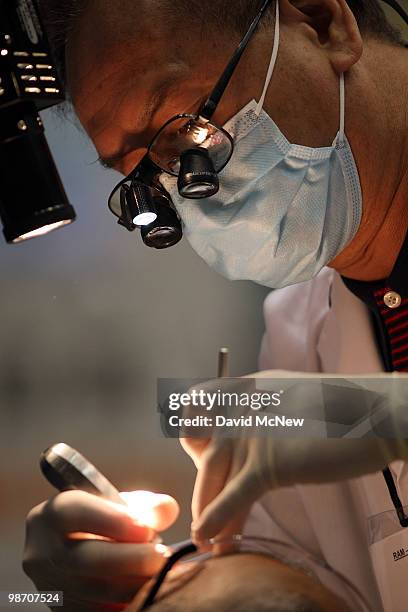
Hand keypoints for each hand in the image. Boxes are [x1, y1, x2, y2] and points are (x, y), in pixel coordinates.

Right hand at [23, 490, 178, 610]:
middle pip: (87, 559)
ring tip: (161, 573)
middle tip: (162, 557)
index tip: (146, 528)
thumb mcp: (118, 505)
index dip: (113, 520)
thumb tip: (166, 509)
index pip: (76, 512)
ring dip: (135, 584)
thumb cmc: (103, 522)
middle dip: (132, 559)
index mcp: (51, 515)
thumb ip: (143, 505)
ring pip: (97, 592)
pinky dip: (127, 603)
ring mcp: (50, 587)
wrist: (76, 554)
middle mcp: (43, 552)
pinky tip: (148, 592)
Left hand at [182, 372, 406, 543]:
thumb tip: (251, 443)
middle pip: (201, 448)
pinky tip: (210, 537)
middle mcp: (240, 405)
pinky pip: (233, 494)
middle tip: (207, 510)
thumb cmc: (341, 411)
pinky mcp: (268, 462)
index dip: (196, 434)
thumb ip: (263, 415)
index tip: (202, 457)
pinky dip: (217, 518)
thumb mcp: (289, 400)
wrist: (375, 416)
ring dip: (205, 509)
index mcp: (246, 387)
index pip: (197, 405)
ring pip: (213, 475)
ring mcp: (251, 432)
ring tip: (205, 539)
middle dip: (202, 483)